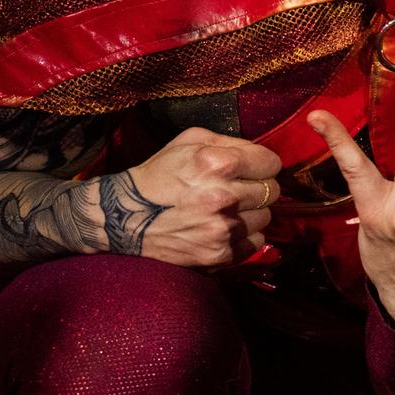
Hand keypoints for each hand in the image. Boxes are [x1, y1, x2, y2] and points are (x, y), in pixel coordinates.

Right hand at [105, 127, 281, 266]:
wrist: (122, 216)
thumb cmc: (159, 174)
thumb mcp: (190, 141)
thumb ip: (231, 141)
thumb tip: (260, 153)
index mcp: (219, 164)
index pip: (272, 164)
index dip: (262, 165)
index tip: (251, 169)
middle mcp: (224, 197)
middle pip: (272, 191)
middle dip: (258, 188)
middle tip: (238, 190)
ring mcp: (222, 229)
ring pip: (266, 218)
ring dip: (252, 213)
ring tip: (227, 210)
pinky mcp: (218, 254)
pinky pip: (256, 242)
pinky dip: (245, 236)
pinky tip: (225, 228)